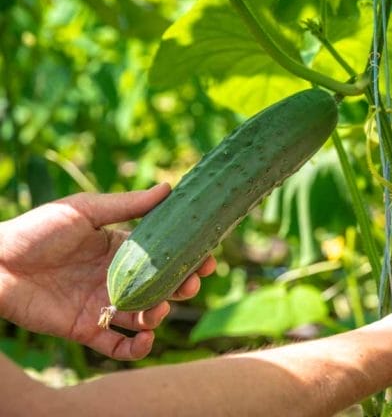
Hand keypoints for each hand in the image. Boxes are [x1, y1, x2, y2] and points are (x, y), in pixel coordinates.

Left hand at [0, 184, 215, 360]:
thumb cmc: (37, 230)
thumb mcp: (85, 210)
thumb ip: (127, 205)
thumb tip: (169, 188)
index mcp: (121, 248)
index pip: (164, 255)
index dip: (188, 258)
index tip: (208, 257)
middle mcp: (117, 278)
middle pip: (161, 287)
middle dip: (182, 287)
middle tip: (192, 282)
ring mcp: (103, 304)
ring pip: (145, 316)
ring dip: (160, 315)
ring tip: (159, 308)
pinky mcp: (85, 329)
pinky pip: (118, 345)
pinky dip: (136, 347)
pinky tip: (146, 338)